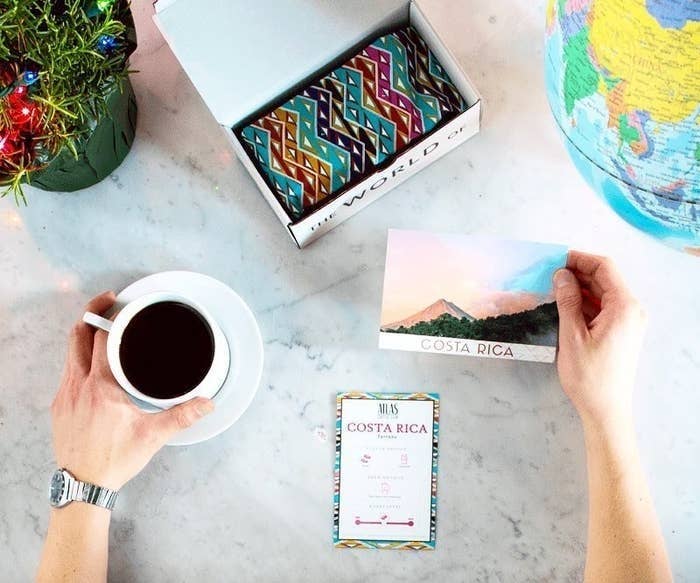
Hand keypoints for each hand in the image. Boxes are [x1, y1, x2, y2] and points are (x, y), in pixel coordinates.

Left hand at [51, 292, 214, 489]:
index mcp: (101, 386)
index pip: (100, 339)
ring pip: (68, 353)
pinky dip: (77, 358)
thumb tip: (206, 403)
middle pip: (76, 336)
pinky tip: (92, 365)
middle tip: (107, 303)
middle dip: (91, 315)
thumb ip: (182, 415)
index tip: (117, 303)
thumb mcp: (152, 435)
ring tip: (101, 329)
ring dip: (82, 336)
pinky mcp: (59, 406)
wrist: (82, 485)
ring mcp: (64, 395)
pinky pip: (66, 371)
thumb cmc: (113, 460)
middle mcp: (77, 385)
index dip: (108, 316)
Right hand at [553, 251, 646, 431]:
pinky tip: (564, 306)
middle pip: (604, 279)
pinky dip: (584, 303)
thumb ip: (567, 300)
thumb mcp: (572, 335)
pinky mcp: (621, 332)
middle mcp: (632, 310)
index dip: (579, 259)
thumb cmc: (589, 376)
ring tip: (552, 289)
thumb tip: (562, 274)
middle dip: (577, 273)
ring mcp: (628, 322)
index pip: (604, 268)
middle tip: (548, 274)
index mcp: (625, 307)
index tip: (555, 259)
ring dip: (579, 288)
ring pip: (602, 293)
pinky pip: (603, 308)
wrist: (606, 409)